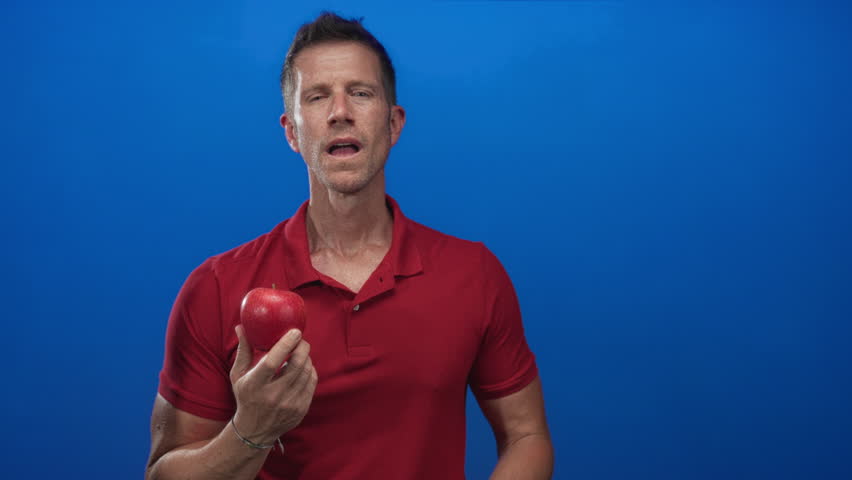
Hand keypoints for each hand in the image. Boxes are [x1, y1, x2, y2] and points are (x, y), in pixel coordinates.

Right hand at [229, 325, 318, 444]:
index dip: (286, 344)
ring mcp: (289, 404)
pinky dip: (310, 370)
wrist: (254, 430)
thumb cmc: (245, 396)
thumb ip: (243, 351)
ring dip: (306, 357)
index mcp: (255, 385)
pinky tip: (304, 366)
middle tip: (300, 338)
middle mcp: (273, 396)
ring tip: (300, 352)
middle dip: (302, 347)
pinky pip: (312, 382)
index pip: (272, 361)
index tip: (294, 331)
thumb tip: (241, 326)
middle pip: (296, 365)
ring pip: (307, 372)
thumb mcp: (238, 375)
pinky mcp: (300, 410)